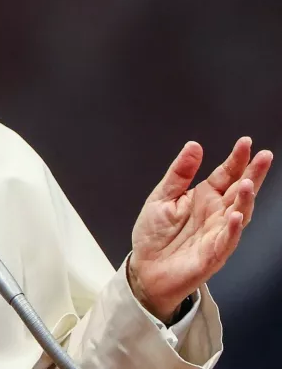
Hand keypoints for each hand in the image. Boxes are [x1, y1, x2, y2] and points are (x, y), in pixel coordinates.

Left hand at [129, 137, 272, 321]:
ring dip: (245, 200)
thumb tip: (194, 146)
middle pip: (239, 191)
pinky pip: (227, 241)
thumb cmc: (155, 234)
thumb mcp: (162, 196)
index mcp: (204, 197)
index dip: (236, 159)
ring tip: (247, 183)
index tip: (246, 142)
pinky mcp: (213, 254)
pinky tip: (236, 217)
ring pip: (239, 214)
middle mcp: (216, 213)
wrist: (145, 268)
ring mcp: (218, 233)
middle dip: (254, 174)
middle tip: (265, 156)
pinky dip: (233, 229)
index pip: (226, 174)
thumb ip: (179, 173)